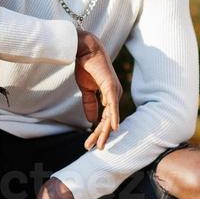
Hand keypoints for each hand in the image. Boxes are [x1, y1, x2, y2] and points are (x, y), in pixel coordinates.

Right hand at [73, 30, 121, 150]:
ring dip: (104, 131)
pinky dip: (113, 116)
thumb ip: (90, 104)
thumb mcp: (86, 90)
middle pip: (109, 120)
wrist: (85, 49)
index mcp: (109, 96)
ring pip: (110, 116)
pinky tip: (113, 128)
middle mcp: (115, 94)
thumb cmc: (86, 66)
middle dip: (101, 135)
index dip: (98, 131)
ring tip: (100, 145)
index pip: (105, 118)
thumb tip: (91, 120)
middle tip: (95, 149)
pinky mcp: (110, 86)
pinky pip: (112, 105)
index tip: (90, 143)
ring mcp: (114, 90)